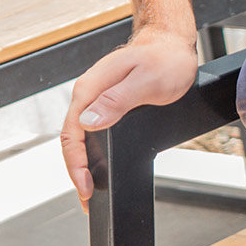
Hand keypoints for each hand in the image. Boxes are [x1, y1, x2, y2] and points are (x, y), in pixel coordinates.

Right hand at [60, 25, 197, 211]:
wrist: (172, 44)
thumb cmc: (165, 60)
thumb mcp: (146, 82)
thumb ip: (117, 101)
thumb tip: (90, 121)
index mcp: (91, 91)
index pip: (72, 133)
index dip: (76, 164)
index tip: (86, 188)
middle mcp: (89, 96)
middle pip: (72, 140)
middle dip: (77, 173)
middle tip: (88, 201)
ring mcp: (99, 100)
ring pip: (83, 138)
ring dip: (84, 166)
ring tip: (92, 192)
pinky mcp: (110, 105)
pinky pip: (96, 132)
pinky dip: (95, 154)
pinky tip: (101, 169)